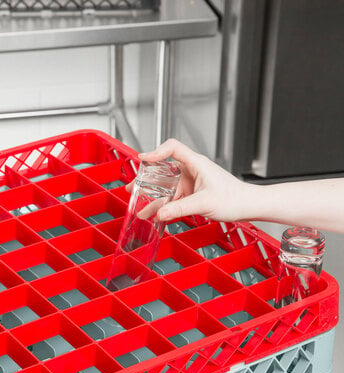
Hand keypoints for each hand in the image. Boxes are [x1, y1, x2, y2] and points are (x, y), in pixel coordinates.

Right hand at [131, 139, 254, 222]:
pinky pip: (174, 197)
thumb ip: (179, 209)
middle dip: (147, 179)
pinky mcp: (193, 193)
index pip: (173, 148)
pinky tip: (156, 214)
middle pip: (164, 168)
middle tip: (133, 187)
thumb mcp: (203, 204)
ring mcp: (192, 182)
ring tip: (141, 207)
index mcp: (196, 164)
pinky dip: (164, 204)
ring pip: (167, 186)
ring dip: (154, 196)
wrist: (248, 205)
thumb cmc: (234, 198)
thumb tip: (159, 213)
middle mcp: (192, 170)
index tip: (142, 159)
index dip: (156, 151)